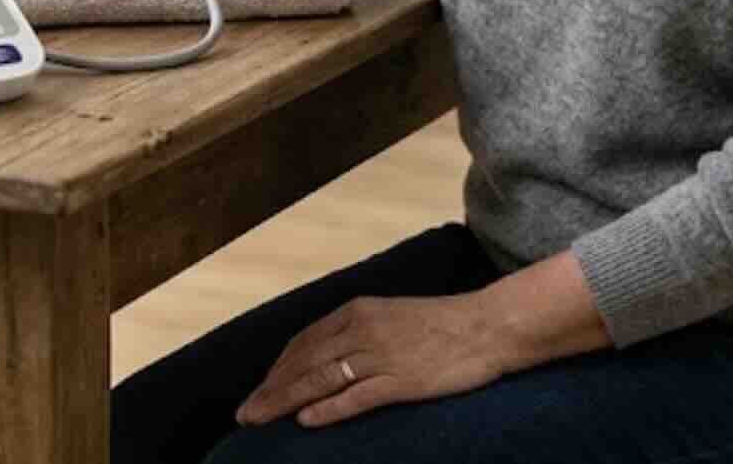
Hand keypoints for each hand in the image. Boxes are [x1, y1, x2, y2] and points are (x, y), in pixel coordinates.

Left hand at [234, 293, 509, 430]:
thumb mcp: (391, 317)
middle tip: (245, 413)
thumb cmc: (441, 323)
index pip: (304, 342)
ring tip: (260, 420)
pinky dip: (328, 408)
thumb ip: (358, 333)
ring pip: (320, 380)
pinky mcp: (401, 380)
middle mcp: (362, 331)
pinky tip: (306, 421)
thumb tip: (327, 355)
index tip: (261, 388)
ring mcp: (380, 356)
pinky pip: (356, 396)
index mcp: (358, 312)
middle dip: (270, 389)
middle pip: (303, 363)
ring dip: (284, 401)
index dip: (278, 368)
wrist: (486, 326)